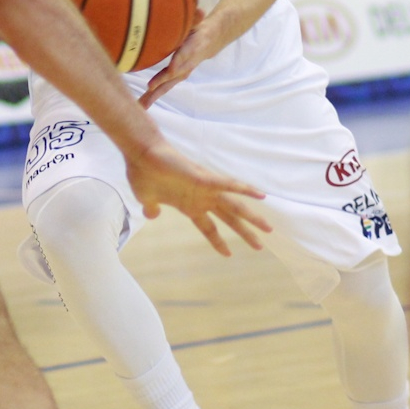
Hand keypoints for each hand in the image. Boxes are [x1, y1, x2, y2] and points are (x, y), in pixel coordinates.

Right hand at [124, 139, 270, 255]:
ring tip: (268, 229)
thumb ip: (152, 208)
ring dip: (252, 217)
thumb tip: (151, 215)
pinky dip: (245, 189)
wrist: (140, 154)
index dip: (218, 241)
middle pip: (228, 219)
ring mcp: (205, 189)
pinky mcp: (204, 178)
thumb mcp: (145, 198)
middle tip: (260, 246)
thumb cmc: (142, 174)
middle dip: (244, 233)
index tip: (228, 254)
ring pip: (234, 206)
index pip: (208, 228)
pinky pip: (229, 184)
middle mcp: (201, 199)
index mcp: (188, 206)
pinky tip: (261, 195)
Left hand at [141, 8, 217, 106]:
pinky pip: (165, 86)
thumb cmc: (199, 27)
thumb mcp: (199, 21)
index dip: (179, 62)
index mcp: (194, 47)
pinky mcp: (177, 75)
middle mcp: (188, 62)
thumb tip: (200, 11)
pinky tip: (142, 103)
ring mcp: (183, 70)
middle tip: (149, 88)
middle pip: (175, 74)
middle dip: (162, 82)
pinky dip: (154, 94)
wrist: (212, 39)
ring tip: (141, 105)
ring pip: (168, 84)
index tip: (172, 69)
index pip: (186, 55)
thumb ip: (196, 18)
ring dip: (155, 94)